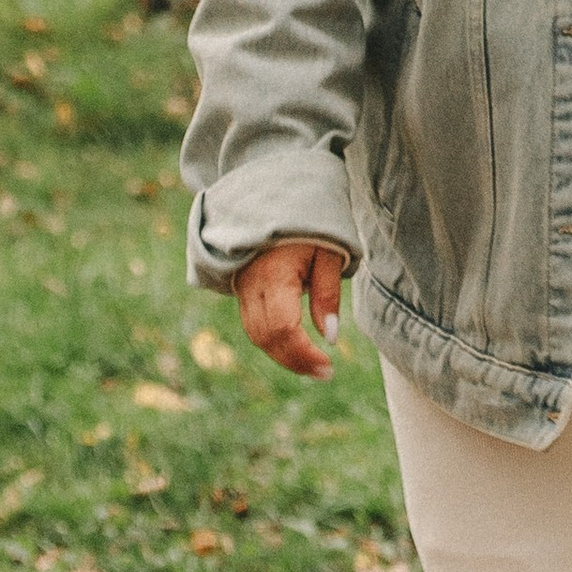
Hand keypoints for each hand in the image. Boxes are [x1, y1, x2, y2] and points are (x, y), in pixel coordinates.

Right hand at [236, 239, 344, 380]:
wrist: (274, 198)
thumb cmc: (309, 225)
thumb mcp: (329, 253)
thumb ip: (328, 295)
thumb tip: (330, 337)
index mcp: (274, 274)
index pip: (283, 327)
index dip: (303, 353)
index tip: (328, 366)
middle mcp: (251, 284)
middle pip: (266, 337)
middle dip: (295, 360)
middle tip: (325, 374)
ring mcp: (242, 288)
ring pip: (256, 334)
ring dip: (283, 356)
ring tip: (313, 367)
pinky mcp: (242, 290)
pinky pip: (253, 324)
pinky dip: (273, 342)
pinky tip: (296, 349)